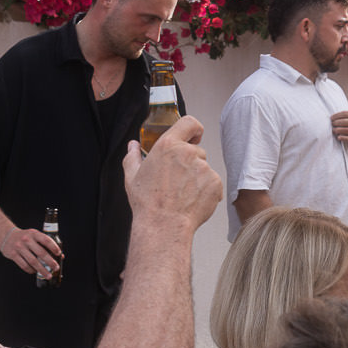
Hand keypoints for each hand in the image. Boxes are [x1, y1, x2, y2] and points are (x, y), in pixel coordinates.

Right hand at [0, 225, 61, 278]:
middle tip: (56, 268)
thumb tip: (60, 256)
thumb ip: (46, 244)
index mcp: (34, 233)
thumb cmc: (25, 237)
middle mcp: (26, 240)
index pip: (46, 240)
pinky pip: (24, 265)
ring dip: (42, 270)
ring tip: (48, 275)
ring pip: (33, 261)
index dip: (54, 247)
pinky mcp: (13, 255)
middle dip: (50, 262)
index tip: (59, 254)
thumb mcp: (34, 236)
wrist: (6, 236)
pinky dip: (31, 270)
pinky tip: (35, 272)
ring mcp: (19, 247)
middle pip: (41, 253)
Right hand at [123, 115, 222, 229]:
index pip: (190, 123)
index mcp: (169, 145)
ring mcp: (204, 168)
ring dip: (197, 177)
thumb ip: (133, 156)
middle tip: (176, 179)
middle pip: (196, 150)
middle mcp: (189, 153)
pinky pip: (212, 182)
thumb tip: (133, 146)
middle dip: (189, 162)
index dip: (193, 129)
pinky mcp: (215, 183)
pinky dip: (205, 190)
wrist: (164, 225)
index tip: (192, 137)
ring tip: (182, 193)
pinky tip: (191, 200)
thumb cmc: (148, 203)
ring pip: (204, 167)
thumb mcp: (132, 176)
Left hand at [330, 111, 347, 149]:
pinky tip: (339, 137)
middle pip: (346, 122)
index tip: (331, 117)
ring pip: (347, 130)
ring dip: (339, 130)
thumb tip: (336, 116)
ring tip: (334, 130)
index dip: (337, 115)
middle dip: (337, 122)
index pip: (346, 114)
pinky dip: (344, 138)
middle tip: (332, 124)